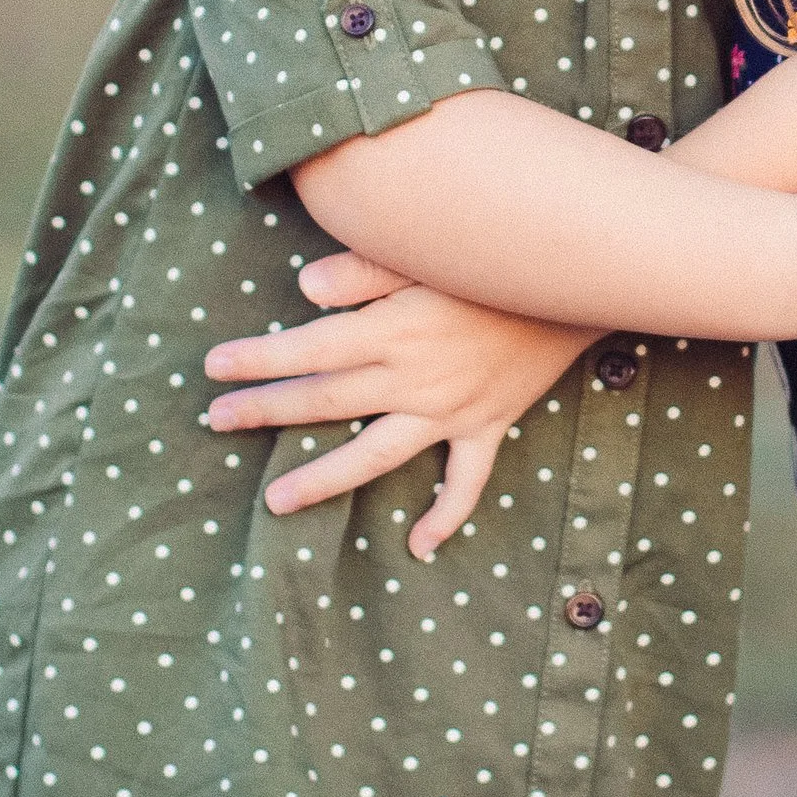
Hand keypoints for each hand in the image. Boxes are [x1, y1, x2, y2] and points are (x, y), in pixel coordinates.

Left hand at [204, 268, 597, 549]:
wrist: (583, 281)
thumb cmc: (500, 255)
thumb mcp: (432, 251)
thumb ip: (365, 270)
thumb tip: (303, 289)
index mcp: (394, 331)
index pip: (309, 351)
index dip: (258, 360)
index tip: (213, 368)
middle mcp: (415, 378)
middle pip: (327, 401)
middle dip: (266, 410)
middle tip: (216, 422)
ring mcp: (451, 410)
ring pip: (376, 454)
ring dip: (324, 478)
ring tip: (276, 501)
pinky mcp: (488, 424)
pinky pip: (465, 480)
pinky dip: (444, 515)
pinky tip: (419, 545)